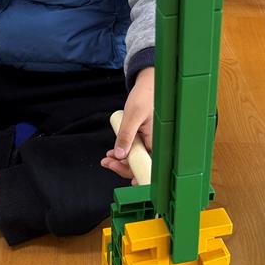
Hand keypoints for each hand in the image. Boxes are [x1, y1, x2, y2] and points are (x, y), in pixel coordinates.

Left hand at [101, 67, 153, 181]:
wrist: (149, 84)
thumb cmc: (145, 96)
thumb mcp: (133, 116)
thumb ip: (126, 135)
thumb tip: (120, 155)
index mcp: (157, 140)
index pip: (148, 166)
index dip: (138, 175)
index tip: (128, 180)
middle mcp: (156, 143)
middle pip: (141, 165)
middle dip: (123, 167)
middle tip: (107, 162)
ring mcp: (150, 141)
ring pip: (137, 159)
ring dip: (122, 161)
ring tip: (108, 158)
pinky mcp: (145, 138)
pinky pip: (136, 150)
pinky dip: (125, 153)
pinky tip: (114, 152)